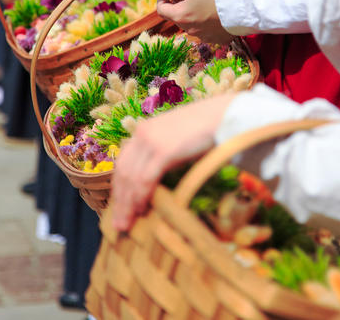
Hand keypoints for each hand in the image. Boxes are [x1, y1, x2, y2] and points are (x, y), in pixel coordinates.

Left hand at [111, 93, 236, 230]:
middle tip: (119, 224)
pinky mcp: (163, 150)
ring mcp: (151, 141)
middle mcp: (142, 134)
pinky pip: (145, 178)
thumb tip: (155, 182)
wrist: (221, 116)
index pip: (123, 164)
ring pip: (131, 178)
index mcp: (143, 131)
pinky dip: (140, 196)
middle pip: (123, 173)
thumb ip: (162, 155)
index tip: (120, 208)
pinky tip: (141, 209)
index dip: (119, 188)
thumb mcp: (175, 140)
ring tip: (127, 224)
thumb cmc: (203, 130)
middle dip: (119, 201)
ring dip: (127, 204)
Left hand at [137, 0, 232, 43]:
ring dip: (190, 12)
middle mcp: (191, 30)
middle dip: (177, 4)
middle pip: (176, 16)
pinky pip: (206, 31)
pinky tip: (214, 10)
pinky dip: (205, 21)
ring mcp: (205, 37)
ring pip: (190, 24)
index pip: (161, 10)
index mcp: (181, 16)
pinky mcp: (218, 39)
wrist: (249, 6)